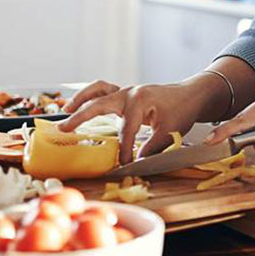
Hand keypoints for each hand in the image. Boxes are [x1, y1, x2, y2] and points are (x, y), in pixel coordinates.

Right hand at [59, 79, 210, 163]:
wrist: (191, 94)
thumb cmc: (182, 110)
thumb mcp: (171, 131)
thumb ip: (152, 147)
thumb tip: (136, 163)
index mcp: (140, 100)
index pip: (126, 130)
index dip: (123, 149)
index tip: (122, 164)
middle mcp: (129, 92)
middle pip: (99, 104)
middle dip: (80, 117)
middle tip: (63, 130)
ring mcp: (126, 91)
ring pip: (97, 90)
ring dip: (80, 100)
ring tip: (65, 112)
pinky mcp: (125, 94)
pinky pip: (103, 91)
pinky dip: (90, 97)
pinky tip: (78, 106)